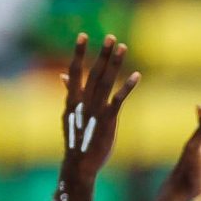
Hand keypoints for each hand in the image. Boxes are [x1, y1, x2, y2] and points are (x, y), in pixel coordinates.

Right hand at [60, 34, 136, 175]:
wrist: (79, 165)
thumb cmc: (76, 139)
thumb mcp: (69, 115)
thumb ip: (69, 93)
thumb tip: (64, 76)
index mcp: (72, 100)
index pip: (74, 71)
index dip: (79, 53)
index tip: (83, 35)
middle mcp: (83, 102)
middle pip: (94, 73)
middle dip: (102, 54)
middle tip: (111, 37)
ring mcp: (96, 110)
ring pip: (106, 82)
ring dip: (115, 64)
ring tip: (123, 47)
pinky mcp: (108, 120)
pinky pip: (119, 99)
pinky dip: (128, 86)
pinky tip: (137, 75)